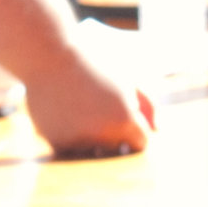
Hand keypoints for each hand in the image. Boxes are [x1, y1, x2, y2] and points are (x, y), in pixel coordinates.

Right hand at [25, 57, 154, 158]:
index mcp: (124, 119)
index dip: (135, 126)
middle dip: (114, 133)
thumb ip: (148, 103)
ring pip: (94, 152)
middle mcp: (103, 136)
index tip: (125, 111)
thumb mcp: (128, 75)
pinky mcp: (56, 143)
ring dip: (92, 138)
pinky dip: (71, 136)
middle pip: (118, 148)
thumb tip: (158, 129)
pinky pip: (72, 149)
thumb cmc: (93, 60)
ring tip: (82, 108)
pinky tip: (66, 112)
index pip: (141, 142)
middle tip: (99, 106)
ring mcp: (78, 141)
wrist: (49, 54)